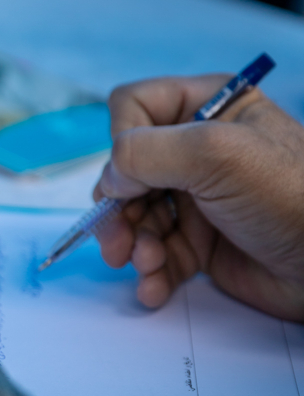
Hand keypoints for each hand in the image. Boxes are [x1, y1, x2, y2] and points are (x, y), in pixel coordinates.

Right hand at [94, 74, 303, 320]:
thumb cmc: (290, 198)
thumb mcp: (216, 155)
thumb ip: (146, 152)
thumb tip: (109, 180)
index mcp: (207, 109)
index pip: (134, 107)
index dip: (123, 143)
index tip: (131, 180)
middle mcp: (197, 150)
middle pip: (125, 170)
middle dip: (118, 210)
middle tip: (118, 243)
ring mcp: (197, 197)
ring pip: (133, 216)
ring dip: (133, 246)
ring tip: (149, 266)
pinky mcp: (201, 242)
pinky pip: (156, 253)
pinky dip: (150, 272)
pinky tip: (156, 288)